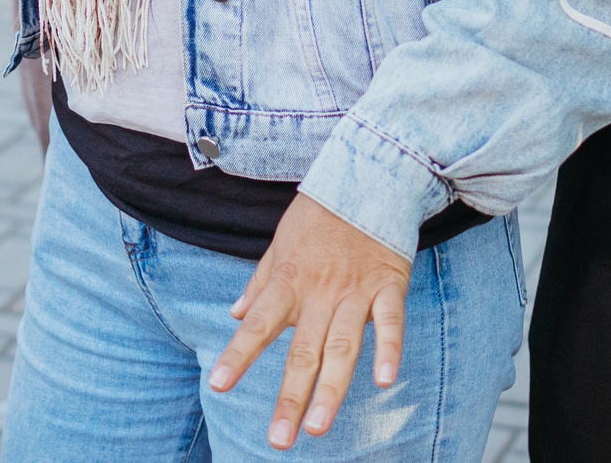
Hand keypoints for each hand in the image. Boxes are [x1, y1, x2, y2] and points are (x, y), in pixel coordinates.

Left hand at [211, 194, 412, 449]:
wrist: (367, 174)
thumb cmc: (319, 212)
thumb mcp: (280, 242)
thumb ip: (260, 282)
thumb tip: (234, 315)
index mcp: (289, 281)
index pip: (258, 324)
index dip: (239, 354)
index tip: (219, 384)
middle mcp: (320, 292)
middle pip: (303, 351)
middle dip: (290, 397)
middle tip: (279, 439)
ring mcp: (356, 290)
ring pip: (342, 347)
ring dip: (331, 389)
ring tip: (317, 427)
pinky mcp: (389, 284)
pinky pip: (390, 321)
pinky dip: (388, 349)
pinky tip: (385, 380)